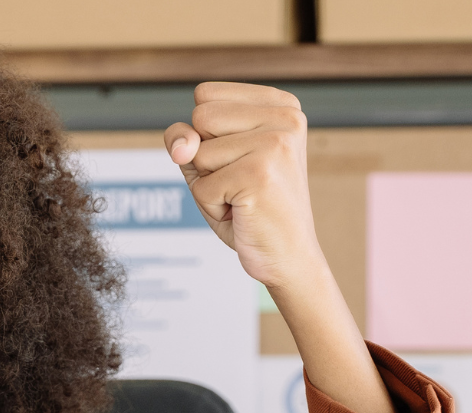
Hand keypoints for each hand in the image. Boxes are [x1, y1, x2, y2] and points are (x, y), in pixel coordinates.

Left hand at [164, 82, 323, 290]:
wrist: (289, 258)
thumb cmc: (250, 209)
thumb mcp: (211, 163)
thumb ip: (186, 137)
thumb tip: (182, 144)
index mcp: (280, 104)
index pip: (205, 95)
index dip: (207, 134)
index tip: (241, 159)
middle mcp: (284, 117)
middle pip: (200, 115)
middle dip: (206, 158)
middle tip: (241, 183)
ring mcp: (275, 143)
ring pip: (198, 152)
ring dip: (209, 184)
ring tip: (244, 198)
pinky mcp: (259, 174)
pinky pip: (201, 187)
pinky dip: (213, 208)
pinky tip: (245, 213)